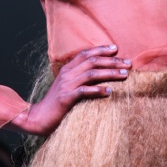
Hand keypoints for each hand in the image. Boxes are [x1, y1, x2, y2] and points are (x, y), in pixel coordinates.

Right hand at [9, 44, 130, 135]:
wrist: (37, 117)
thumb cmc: (55, 103)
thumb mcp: (66, 86)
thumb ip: (78, 78)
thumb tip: (97, 73)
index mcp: (67, 69)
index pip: (86, 53)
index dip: (101, 49)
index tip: (116, 48)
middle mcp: (67, 74)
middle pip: (92, 62)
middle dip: (112, 61)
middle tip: (128, 63)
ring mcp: (66, 85)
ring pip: (91, 74)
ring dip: (110, 73)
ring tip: (125, 75)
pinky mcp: (65, 98)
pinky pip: (84, 91)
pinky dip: (98, 90)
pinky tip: (109, 91)